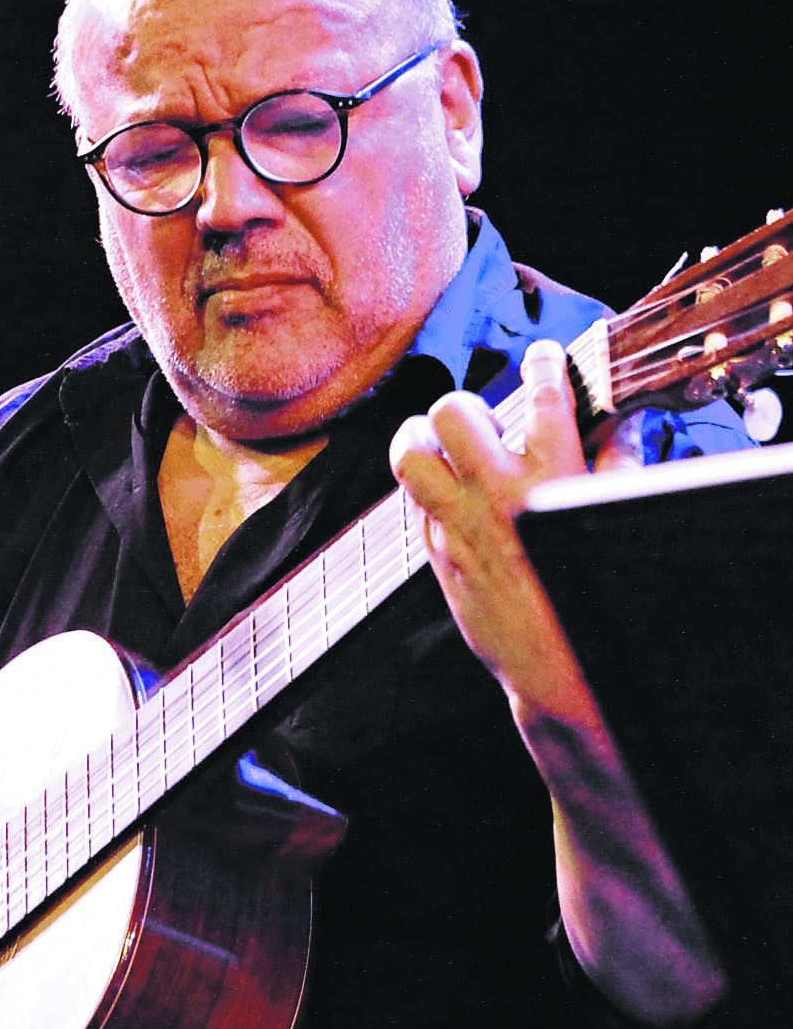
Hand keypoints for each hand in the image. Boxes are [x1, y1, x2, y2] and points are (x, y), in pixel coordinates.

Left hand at [387, 340, 595, 719]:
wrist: (560, 671)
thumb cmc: (594, 598)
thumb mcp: (613, 520)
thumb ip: (615, 467)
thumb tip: (619, 429)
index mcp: (553, 476)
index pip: (543, 395)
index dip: (543, 363)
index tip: (543, 357)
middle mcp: (499, 492)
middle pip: (452, 410)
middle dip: (463, 405)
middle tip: (477, 421)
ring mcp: (460, 522)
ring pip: (409, 452)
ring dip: (417, 437)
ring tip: (432, 441)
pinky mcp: (438, 552)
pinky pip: (415, 501)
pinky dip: (426, 489)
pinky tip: (445, 497)